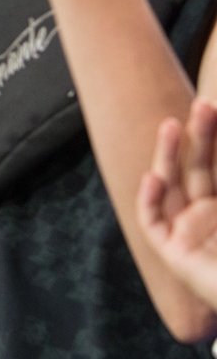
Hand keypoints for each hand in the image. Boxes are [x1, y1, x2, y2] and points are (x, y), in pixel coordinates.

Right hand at [138, 98, 216, 308]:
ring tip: (171, 125)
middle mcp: (209, 216)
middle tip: (201, 106)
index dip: (215, 139)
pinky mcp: (174, 253)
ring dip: (169, 156)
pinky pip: (153, 223)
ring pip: (172, 187)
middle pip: (198, 168)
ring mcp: (190, 233)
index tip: (216, 108)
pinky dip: (149, 200)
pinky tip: (153, 177)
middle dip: (198, 137)